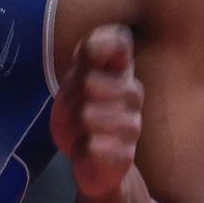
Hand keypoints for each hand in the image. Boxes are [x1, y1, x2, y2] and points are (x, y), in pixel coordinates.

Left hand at [52, 26, 143, 199]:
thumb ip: (88, 57)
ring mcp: (132, 124)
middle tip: (75, 111)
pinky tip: (88, 150)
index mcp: (121, 69)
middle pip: (89, 82)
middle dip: (71, 100)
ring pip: (87, 115)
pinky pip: (94, 145)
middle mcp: (132, 93)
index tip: (86, 65)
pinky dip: (82, 149)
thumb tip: (103, 41)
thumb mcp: (75, 80)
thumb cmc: (81, 113)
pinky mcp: (126, 154)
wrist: (90, 160)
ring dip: (74, 127)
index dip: (100, 48)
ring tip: (81, 132)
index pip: (118, 42)